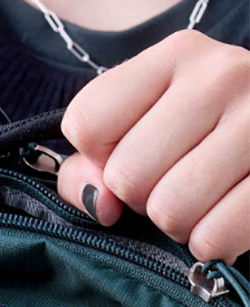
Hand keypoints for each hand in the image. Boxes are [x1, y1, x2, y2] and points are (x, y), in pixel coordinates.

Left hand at [58, 30, 249, 262]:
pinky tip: (225, 217)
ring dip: (177, 224)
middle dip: (140, 198)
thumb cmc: (199, 146)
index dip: (97, 160)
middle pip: (126, 175)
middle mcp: (222, 76)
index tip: (132, 156)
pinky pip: (213, 236)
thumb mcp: (138, 135)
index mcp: (177, 56)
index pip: (86, 123)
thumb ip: (86, 170)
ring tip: (202, 199)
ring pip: (169, 209)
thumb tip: (100, 203)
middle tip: (175, 183)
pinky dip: (210, 243)